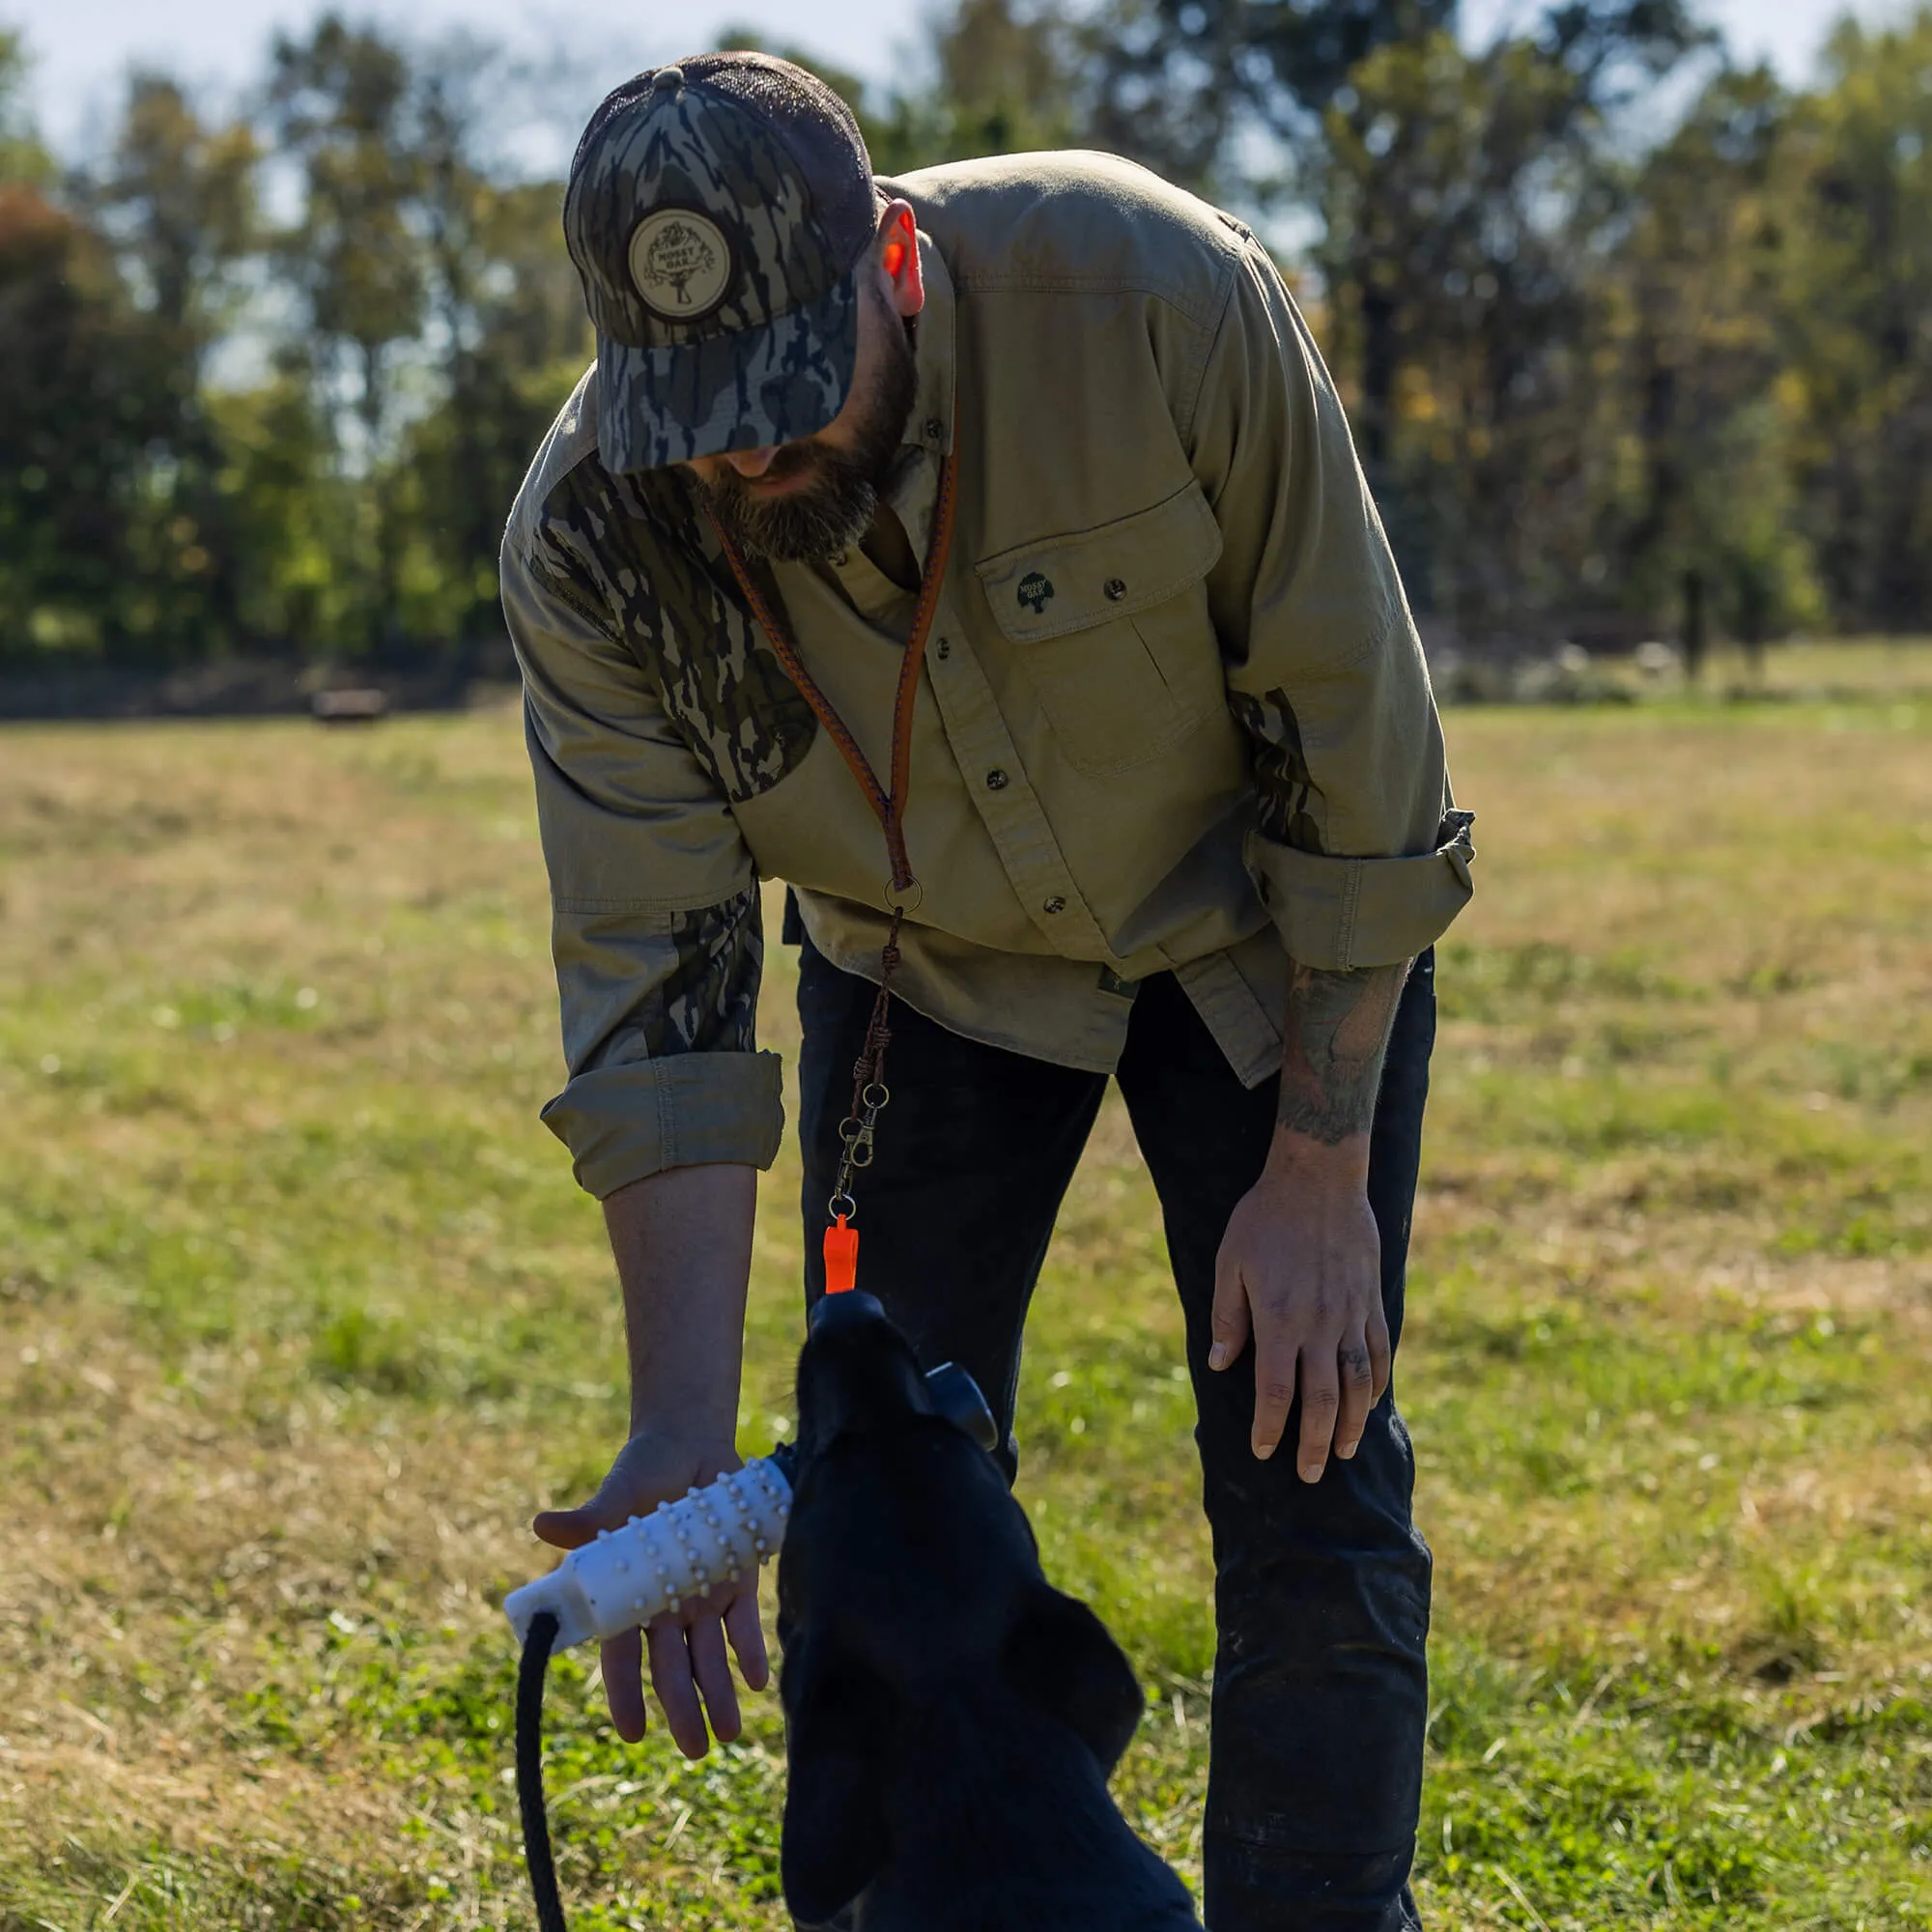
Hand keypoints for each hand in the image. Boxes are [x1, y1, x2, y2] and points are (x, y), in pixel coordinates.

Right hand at [533, 1430, 769, 1757]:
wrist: (690, 1444)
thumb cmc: (641, 1473)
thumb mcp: (616, 1496)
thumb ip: (587, 1520)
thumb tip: (542, 1526)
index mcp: (627, 1595)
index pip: (621, 1657)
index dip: (625, 1693)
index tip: (632, 1732)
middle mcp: (664, 1606)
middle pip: (671, 1668)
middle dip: (682, 1710)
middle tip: (695, 1752)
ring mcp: (701, 1596)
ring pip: (709, 1657)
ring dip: (718, 1695)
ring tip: (727, 1735)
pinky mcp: (737, 1578)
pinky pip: (743, 1623)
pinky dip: (750, 1651)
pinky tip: (757, 1681)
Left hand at [1209, 1137, 1390, 1480]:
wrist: (1319, 1177)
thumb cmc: (1265, 1217)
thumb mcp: (1230, 1261)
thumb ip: (1229, 1315)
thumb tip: (1222, 1364)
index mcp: (1280, 1318)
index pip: (1276, 1389)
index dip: (1270, 1426)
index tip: (1263, 1450)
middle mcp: (1319, 1323)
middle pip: (1320, 1399)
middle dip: (1313, 1442)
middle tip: (1308, 1474)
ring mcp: (1350, 1314)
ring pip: (1356, 1383)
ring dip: (1349, 1423)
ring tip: (1341, 1451)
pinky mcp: (1370, 1300)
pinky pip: (1379, 1352)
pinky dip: (1376, 1385)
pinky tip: (1369, 1405)